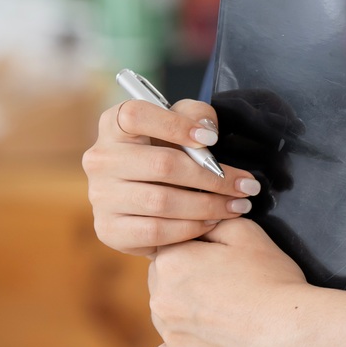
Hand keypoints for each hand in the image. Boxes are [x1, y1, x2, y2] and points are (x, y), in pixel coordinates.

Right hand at [84, 98, 260, 257]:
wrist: (145, 201)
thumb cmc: (165, 153)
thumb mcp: (180, 125)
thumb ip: (194, 115)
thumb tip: (205, 130)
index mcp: (112, 125)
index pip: (134, 115)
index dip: (175, 125)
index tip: (213, 140)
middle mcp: (99, 159)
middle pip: (160, 164)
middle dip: (211, 177)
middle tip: (246, 186)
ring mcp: (101, 196)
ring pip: (162, 202)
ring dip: (208, 206)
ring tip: (236, 207)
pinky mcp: (108, 229)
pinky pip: (155, 231)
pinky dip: (189, 229)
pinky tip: (211, 223)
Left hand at [147, 218, 312, 346]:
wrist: (289, 329)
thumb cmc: (271, 277)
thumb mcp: (243, 231)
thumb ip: (208, 220)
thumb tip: (193, 223)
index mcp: (169, 261)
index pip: (168, 250)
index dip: (194, 253)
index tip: (217, 262)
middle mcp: (159, 298)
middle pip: (162, 283)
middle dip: (184, 282)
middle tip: (222, 287)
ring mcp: (169, 335)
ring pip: (166, 317)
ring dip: (184, 314)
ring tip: (222, 314)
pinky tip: (204, 341)